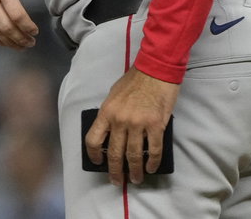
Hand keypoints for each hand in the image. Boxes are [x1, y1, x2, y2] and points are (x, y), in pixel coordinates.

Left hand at [85, 68, 179, 185]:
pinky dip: (152, 162)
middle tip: (117, 180)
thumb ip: (110, 114)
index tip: (97, 162)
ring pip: (134, 156)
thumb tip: (110, 132)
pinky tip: (151, 167)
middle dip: (115, 171)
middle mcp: (120, 120)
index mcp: (106, 112)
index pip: (94, 139)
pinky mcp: (156, 125)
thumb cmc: (134, 80)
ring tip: (136, 179)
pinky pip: (153, 150)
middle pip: (114, 153)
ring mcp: (138, 124)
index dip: (94, 155)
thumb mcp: (113, 95)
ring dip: (135, 171)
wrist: (155, 69)